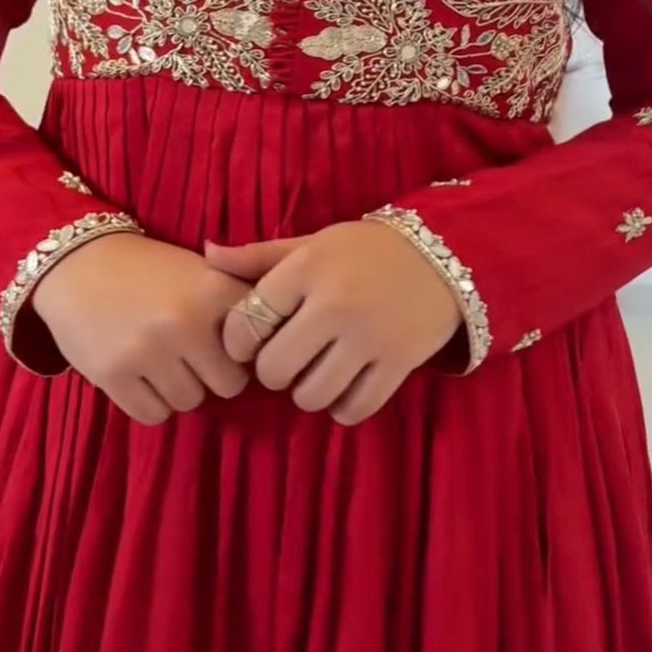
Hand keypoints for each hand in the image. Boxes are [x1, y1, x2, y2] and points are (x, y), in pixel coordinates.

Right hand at [33, 232, 249, 424]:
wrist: (78, 262)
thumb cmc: (150, 269)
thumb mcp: (203, 271)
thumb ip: (242, 299)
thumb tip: (281, 339)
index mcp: (214, 292)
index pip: (257, 348)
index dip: (245, 350)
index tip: (229, 343)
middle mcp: (184, 322)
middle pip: (229, 386)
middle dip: (214, 375)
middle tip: (193, 357)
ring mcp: (147, 351)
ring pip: (191, 402)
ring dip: (181, 389)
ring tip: (163, 362)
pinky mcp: (113, 375)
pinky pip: (153, 415)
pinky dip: (152, 403)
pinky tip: (142, 376)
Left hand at [207, 221, 461, 426]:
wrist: (444, 254)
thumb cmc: (365, 249)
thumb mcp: (311, 243)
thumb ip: (258, 256)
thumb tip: (207, 252)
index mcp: (306, 270)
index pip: (247, 323)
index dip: (239, 341)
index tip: (251, 341)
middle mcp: (334, 304)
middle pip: (275, 369)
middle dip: (273, 371)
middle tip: (287, 359)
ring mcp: (368, 338)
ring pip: (311, 395)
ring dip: (306, 392)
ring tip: (316, 373)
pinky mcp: (398, 363)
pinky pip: (355, 408)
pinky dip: (342, 407)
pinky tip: (343, 389)